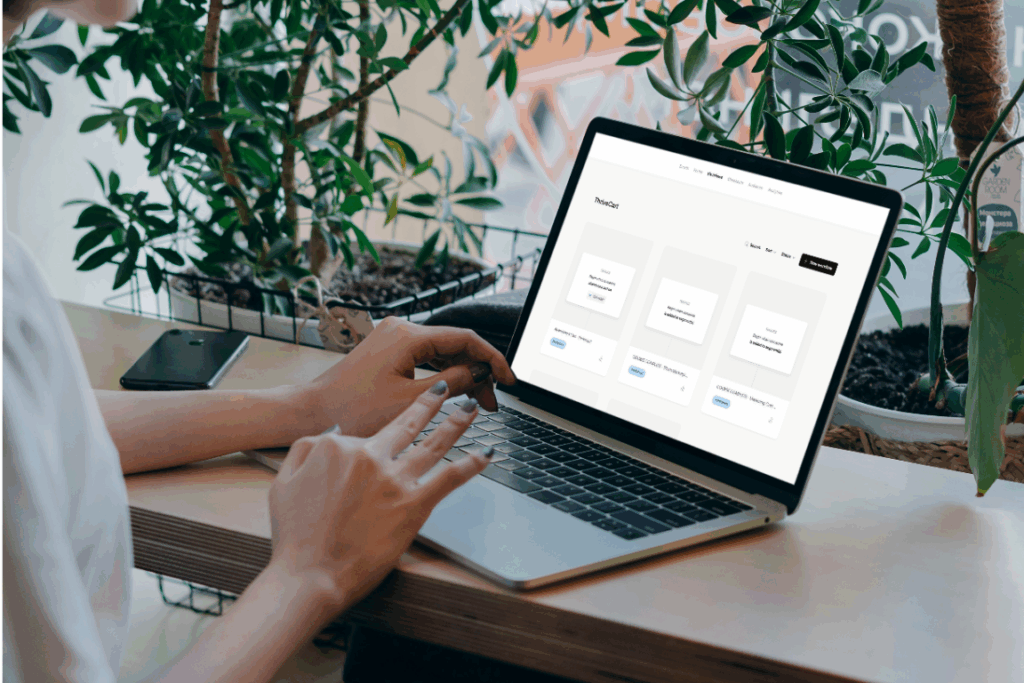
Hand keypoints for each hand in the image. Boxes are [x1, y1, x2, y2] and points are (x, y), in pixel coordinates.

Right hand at [267, 380, 491, 615]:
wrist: (309, 576)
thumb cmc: (295, 537)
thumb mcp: (283, 482)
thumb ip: (305, 450)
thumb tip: (332, 433)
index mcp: (338, 446)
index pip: (365, 435)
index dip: (373, 443)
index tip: (383, 443)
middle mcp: (370, 456)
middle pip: (408, 423)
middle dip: (431, 403)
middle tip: (446, 390)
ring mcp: (394, 479)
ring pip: (434, 443)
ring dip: (456, 422)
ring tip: (471, 408)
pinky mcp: (414, 505)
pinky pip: (450, 477)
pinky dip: (471, 464)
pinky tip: (486, 454)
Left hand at [305, 317, 514, 436]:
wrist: (312, 412)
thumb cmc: (353, 410)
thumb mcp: (411, 401)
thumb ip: (452, 384)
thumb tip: (480, 374)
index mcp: (408, 335)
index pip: (465, 338)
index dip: (492, 359)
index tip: (508, 380)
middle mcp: (401, 329)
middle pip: (455, 344)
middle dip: (478, 372)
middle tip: (492, 402)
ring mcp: (393, 339)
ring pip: (442, 352)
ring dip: (462, 375)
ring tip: (478, 403)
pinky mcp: (388, 352)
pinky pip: (426, 358)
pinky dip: (443, 375)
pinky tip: (454, 394)